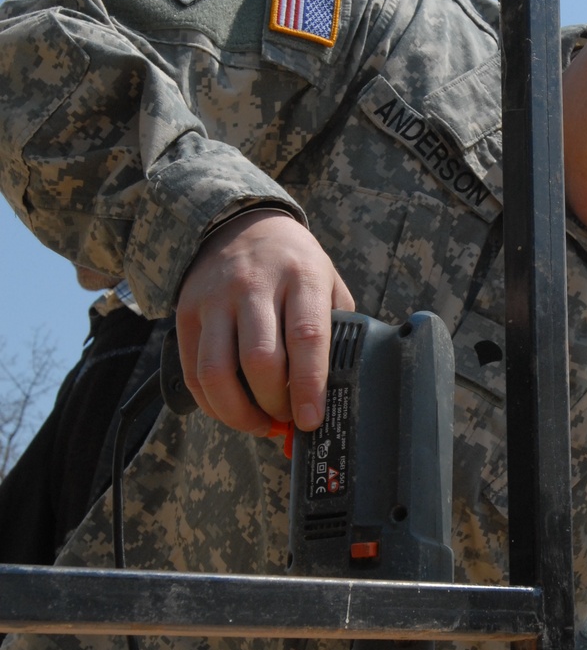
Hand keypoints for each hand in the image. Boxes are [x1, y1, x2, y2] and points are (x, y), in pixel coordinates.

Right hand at [175, 211, 354, 432]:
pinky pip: (193, 372)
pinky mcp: (187, 312)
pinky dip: (212, 404)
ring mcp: (216, 299)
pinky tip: (232, 410)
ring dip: (238, 413)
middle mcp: (254, 285)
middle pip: (260, 360)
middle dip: (275, 404)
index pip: (306, 338)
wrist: (243, 224)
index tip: (311, 419)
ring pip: (217, 371)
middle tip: (288, 418)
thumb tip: (336, 392)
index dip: (308, 386)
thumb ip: (336, 332)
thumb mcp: (328, 284)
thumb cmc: (295, 266)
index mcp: (301, 277)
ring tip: (259, 424)